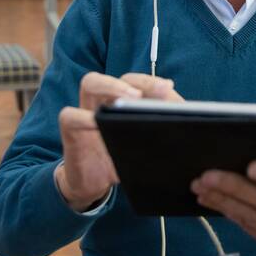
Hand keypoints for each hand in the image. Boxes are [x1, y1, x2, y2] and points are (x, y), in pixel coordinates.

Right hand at [56, 72, 182, 211]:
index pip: (136, 80)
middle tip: (144, 94)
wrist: (97, 183)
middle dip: (130, 81)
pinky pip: (70, 116)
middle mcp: (105, 98)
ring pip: (90, 83)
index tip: (168, 88)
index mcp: (124, 98)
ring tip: (128, 100)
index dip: (150, 82)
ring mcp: (86, 110)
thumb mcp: (147, 140)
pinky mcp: (71, 131)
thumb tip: (185, 116)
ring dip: (110, 87)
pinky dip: (83, 118)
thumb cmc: (125, 155)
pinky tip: (97, 125)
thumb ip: (162, 123)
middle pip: (120, 72)